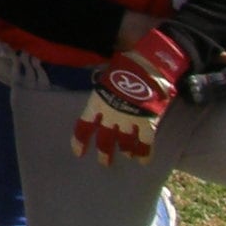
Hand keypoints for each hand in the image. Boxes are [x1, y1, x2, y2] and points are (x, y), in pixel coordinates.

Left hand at [73, 26, 186, 162]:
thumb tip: (104, 83)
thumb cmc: (126, 63)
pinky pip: (145, 143)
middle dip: (104, 152)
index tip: (79, 152)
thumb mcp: (108, 74)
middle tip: (104, 162)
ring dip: (126, 151)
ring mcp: (128, 121)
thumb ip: (106, 86)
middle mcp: (110, 115)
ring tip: (128, 156)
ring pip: (124, 144)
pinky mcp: (146, 123)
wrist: (146, 65)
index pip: (84, 126)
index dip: (80, 141)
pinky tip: (144, 161)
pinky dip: (144, 153)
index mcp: (97, 102)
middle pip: (104, 140)